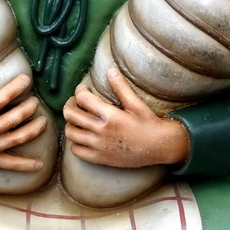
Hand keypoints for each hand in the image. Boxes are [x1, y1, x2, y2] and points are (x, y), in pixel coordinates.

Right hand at [0, 59, 46, 170]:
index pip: (0, 100)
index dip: (15, 88)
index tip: (26, 79)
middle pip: (12, 120)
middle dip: (28, 109)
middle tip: (36, 101)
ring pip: (16, 139)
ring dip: (33, 131)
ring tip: (44, 122)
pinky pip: (9, 164)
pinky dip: (25, 165)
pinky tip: (40, 164)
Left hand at [63, 68, 189, 167]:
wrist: (160, 148)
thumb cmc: (149, 124)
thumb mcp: (136, 104)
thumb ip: (121, 87)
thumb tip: (110, 70)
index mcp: (109, 115)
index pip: (82, 99)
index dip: (79, 91)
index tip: (82, 89)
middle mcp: (101, 131)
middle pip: (70, 115)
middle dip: (70, 104)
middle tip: (75, 102)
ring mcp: (98, 146)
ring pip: (70, 133)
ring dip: (70, 123)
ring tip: (77, 119)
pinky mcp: (99, 158)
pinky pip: (76, 151)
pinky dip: (75, 142)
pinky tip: (82, 136)